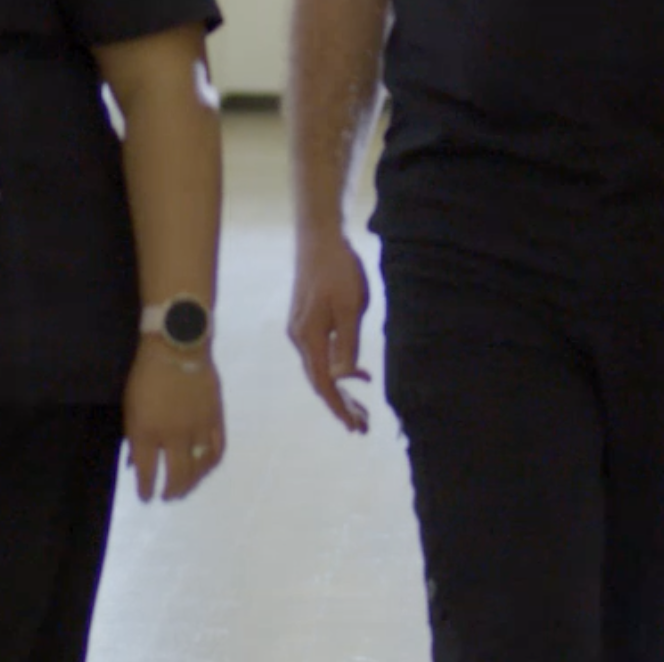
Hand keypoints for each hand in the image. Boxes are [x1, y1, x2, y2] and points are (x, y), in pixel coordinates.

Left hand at [125, 338, 225, 502]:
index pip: (148, 472)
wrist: (177, 346)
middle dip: (170, 491)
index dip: (146, 489)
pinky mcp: (215, 419)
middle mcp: (173, 436)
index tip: (146, 497)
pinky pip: (216, 449)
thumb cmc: (146, 375)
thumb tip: (137, 462)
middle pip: (176, 475)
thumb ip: (134, 437)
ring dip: (192, 482)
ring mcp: (197, 428)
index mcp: (147, 432)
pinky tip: (205, 468)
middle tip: (167, 497)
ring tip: (186, 488)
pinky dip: (211, 464)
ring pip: (199, 467)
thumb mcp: (130, 407)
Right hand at [287, 227, 372, 431]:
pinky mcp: (308, 320)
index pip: (323, 384)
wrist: (319, 237)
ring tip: (363, 409)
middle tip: (363, 426)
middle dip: (342, 405)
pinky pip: (323, 355)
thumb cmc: (338, 269)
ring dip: (342, 389)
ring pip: (322, 369)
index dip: (339, 407)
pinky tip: (359, 374)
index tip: (355, 426)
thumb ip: (348, 343)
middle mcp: (300, 338)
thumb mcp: (350, 306)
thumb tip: (344, 378)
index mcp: (309, 337)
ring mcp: (302, 330)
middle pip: (321, 381)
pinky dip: (340, 369)